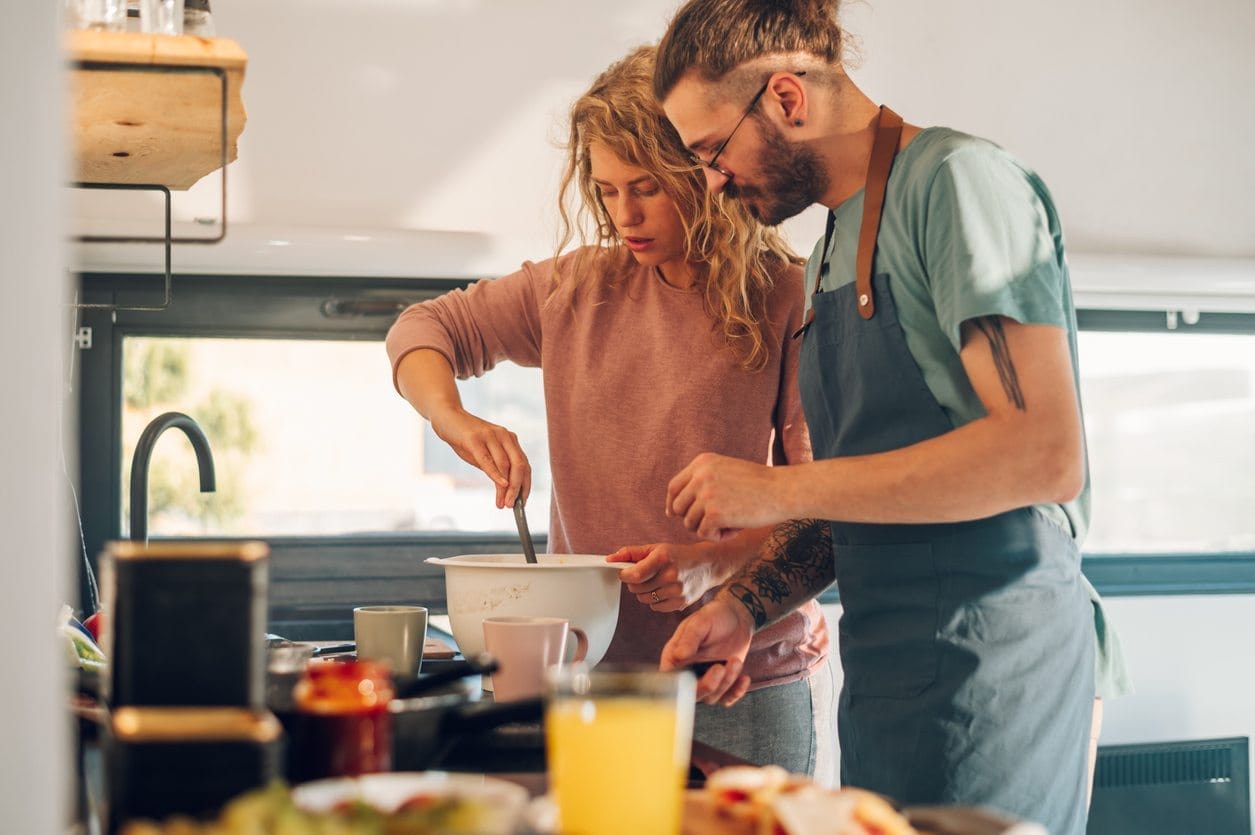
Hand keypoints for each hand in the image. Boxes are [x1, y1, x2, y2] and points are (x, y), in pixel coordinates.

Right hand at [429, 407, 530, 507]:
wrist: (447, 417)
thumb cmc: (465, 438)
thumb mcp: (484, 453)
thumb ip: (495, 467)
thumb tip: (506, 488)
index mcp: (510, 439)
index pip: (524, 465)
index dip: (525, 485)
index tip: (523, 502)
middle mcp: (504, 436)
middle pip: (519, 465)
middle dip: (517, 488)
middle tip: (512, 506)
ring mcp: (490, 436)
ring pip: (505, 465)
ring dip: (505, 487)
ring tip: (502, 503)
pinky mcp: (475, 439)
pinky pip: (488, 460)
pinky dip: (496, 474)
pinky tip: (501, 485)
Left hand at [608, 542, 726, 612]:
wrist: (708, 565)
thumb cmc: (679, 555)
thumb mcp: (656, 548)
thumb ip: (631, 553)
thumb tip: (610, 559)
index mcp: (663, 558)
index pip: (634, 575)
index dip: (624, 575)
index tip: (624, 573)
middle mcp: (671, 576)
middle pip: (636, 588)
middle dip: (634, 582)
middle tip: (642, 575)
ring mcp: (677, 591)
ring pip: (644, 599)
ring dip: (644, 592)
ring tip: (654, 582)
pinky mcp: (681, 603)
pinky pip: (655, 607)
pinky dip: (655, 600)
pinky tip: (663, 590)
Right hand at [659, 596, 754, 705]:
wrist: (737, 616)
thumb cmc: (714, 616)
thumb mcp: (700, 622)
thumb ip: (689, 639)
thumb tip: (678, 656)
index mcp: (675, 658)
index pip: (669, 680)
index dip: (678, 687)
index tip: (692, 680)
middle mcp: (688, 672)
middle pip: (692, 694)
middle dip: (708, 685)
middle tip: (720, 667)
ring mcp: (705, 679)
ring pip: (712, 697)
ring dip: (726, 682)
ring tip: (736, 660)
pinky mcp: (722, 683)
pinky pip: (727, 699)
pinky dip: (736, 692)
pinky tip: (745, 678)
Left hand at [666, 453, 786, 540]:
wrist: (782, 490)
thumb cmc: (759, 484)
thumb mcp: (727, 471)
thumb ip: (703, 481)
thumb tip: (674, 507)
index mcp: (702, 462)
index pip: (674, 486)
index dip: (672, 503)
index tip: (674, 514)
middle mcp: (700, 476)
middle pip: (678, 507)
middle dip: (690, 519)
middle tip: (711, 524)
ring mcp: (706, 494)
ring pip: (690, 523)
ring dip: (708, 529)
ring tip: (731, 525)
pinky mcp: (714, 514)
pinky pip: (704, 534)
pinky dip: (718, 537)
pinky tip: (735, 531)